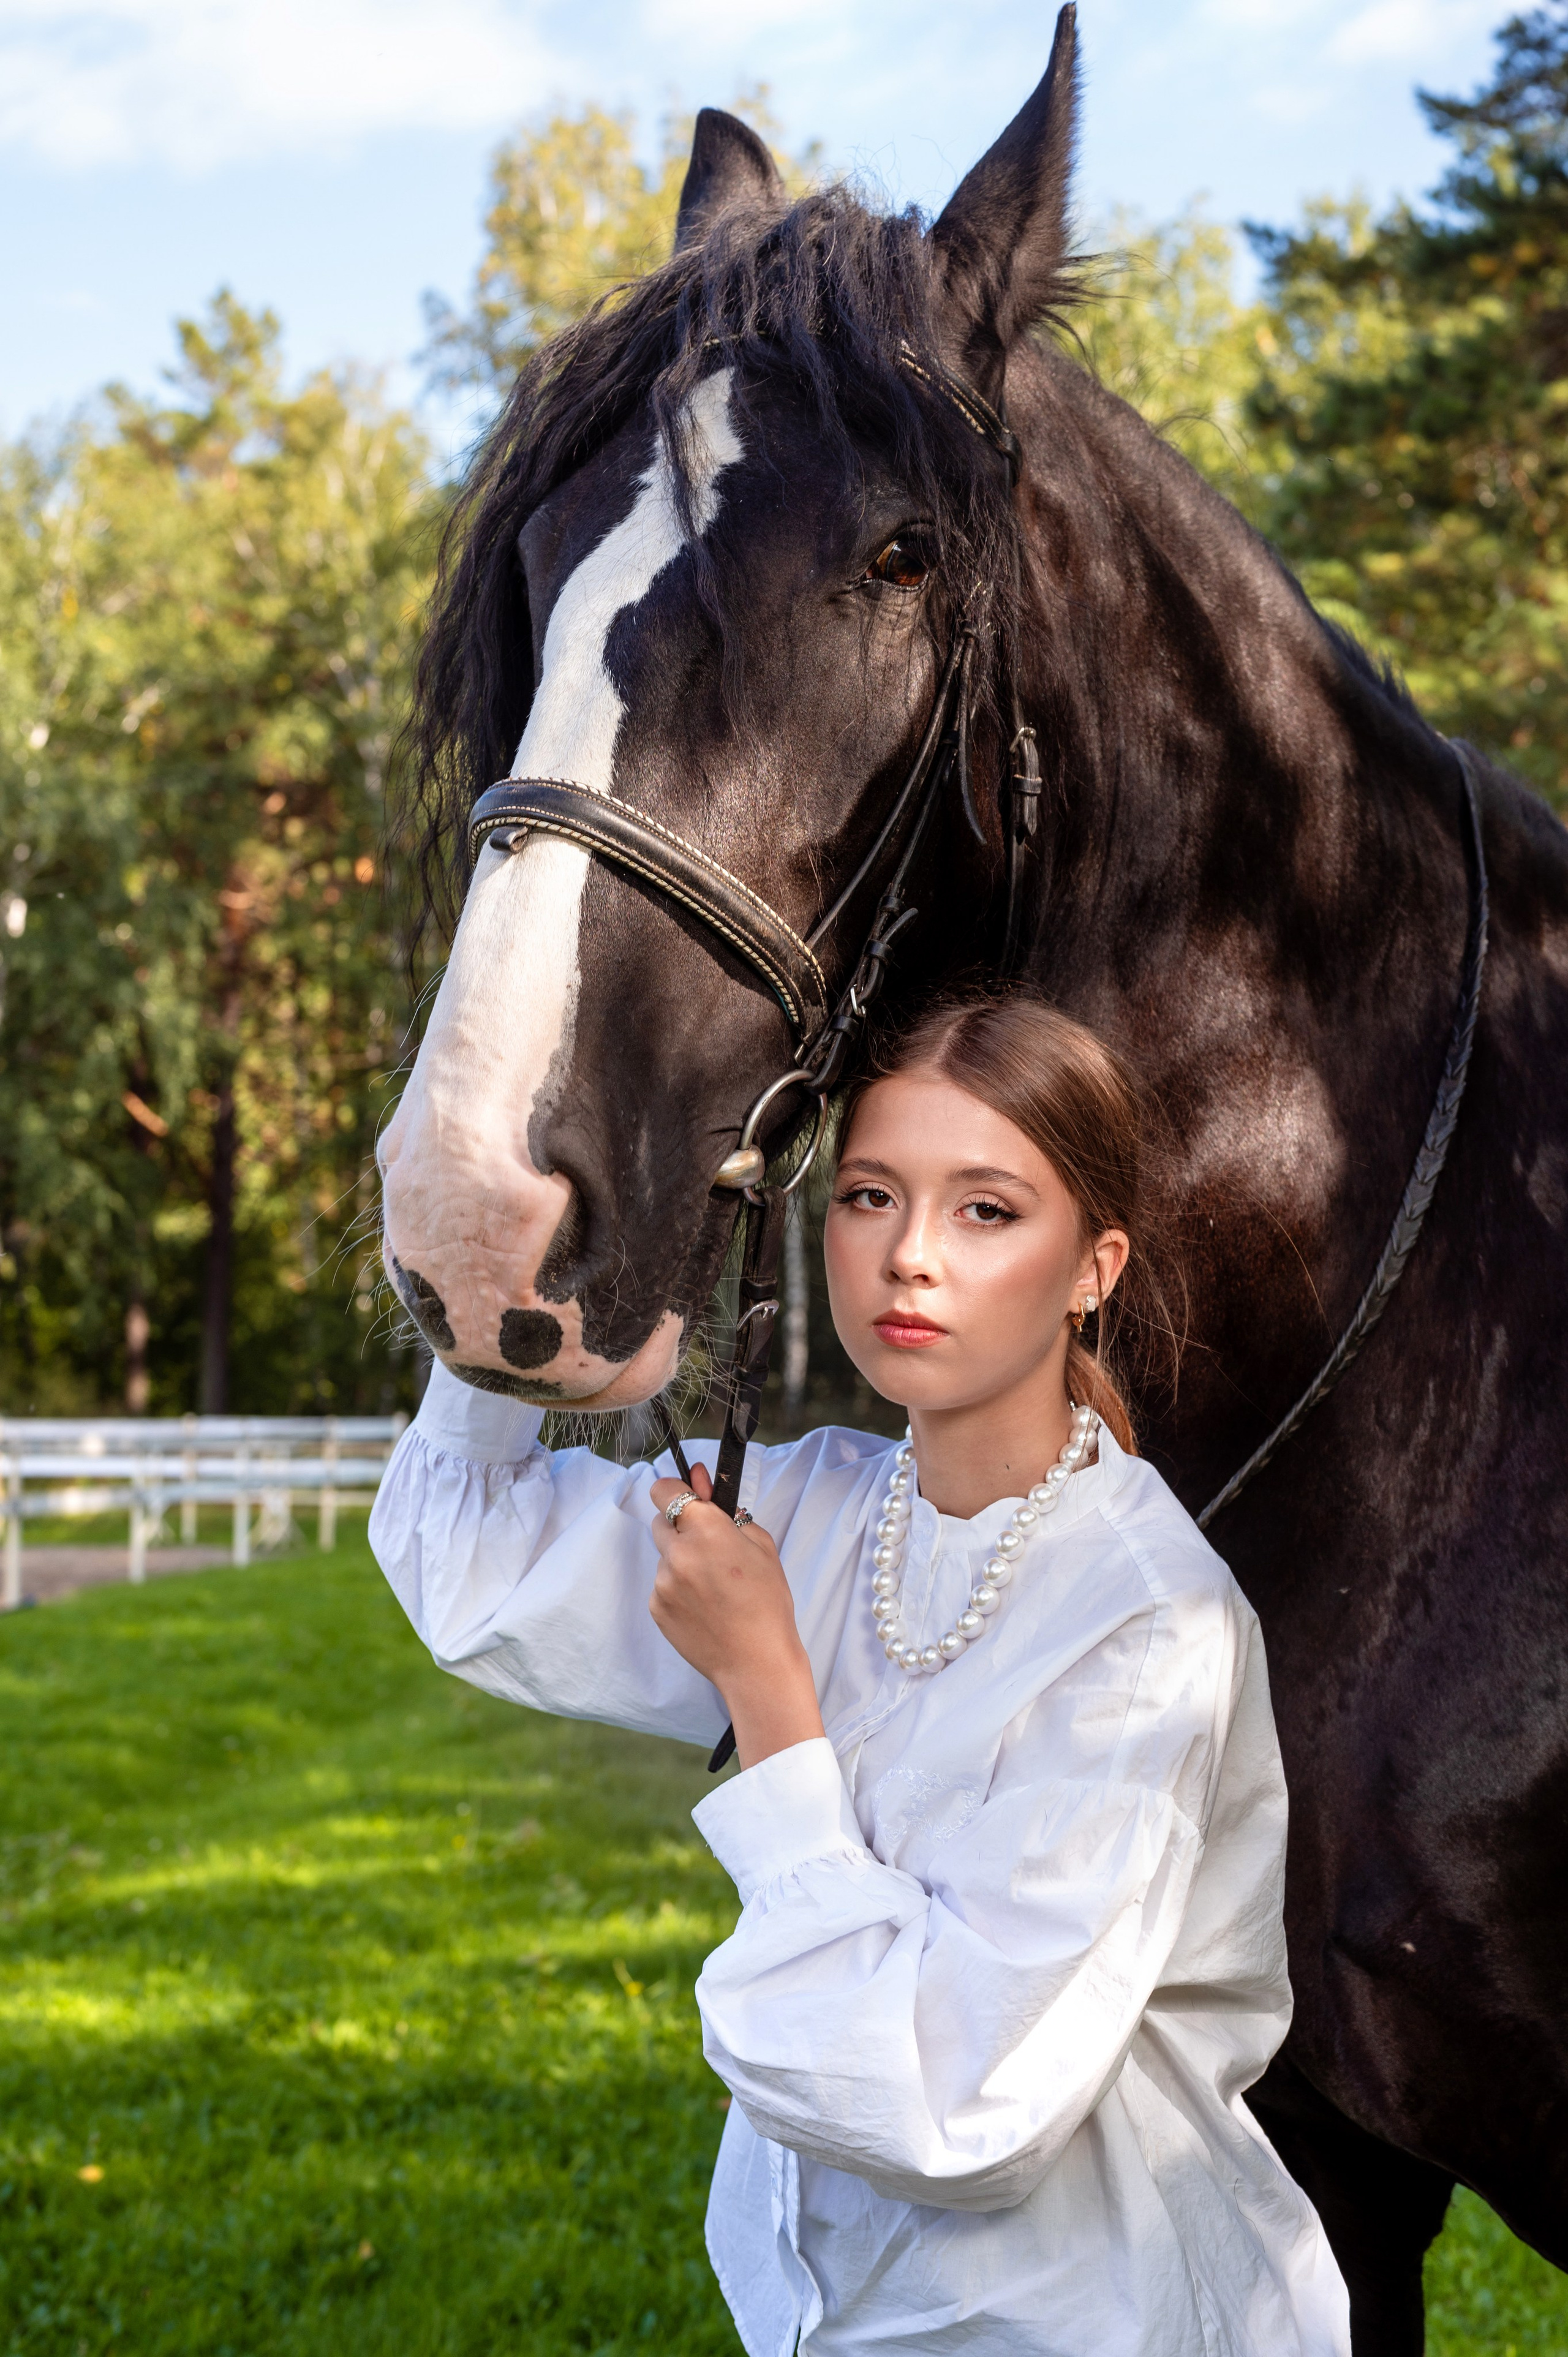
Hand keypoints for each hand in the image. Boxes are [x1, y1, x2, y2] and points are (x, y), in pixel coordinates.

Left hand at [649, 1464, 824, 1769]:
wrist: (757, 1662)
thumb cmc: (768, 1603)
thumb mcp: (762, 1546)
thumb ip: (729, 1511)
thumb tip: (701, 1483)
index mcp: (705, 1529)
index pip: (664, 1490)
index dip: (673, 1490)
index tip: (685, 1497)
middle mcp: (677, 1552)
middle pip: (660, 1522)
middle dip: (680, 1528)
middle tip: (709, 1547)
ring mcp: (662, 1582)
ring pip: (664, 1557)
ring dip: (681, 1561)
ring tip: (714, 1588)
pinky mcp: (656, 1608)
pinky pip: (662, 1585)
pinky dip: (678, 1589)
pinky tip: (704, 1606)